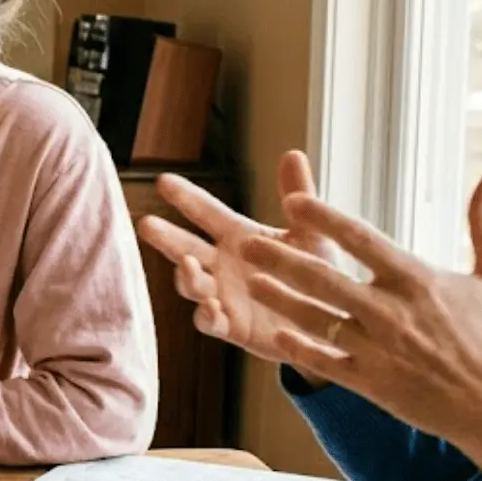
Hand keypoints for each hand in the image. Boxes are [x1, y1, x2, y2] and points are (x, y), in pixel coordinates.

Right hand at [137, 151, 344, 380]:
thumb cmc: (321, 274)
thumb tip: (293, 153)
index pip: (206, 212)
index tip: (163, 180)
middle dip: (165, 236)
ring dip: (186, 275)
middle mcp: (223, 265)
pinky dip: (206, 315)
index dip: (185, 197)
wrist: (336, 324)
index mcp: (239, 237)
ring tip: (189, 265)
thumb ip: (299, 196)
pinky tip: (210, 308)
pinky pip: (210, 322)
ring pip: (191, 284)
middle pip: (184, 247)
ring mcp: (223, 296)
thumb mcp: (312, 233)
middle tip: (146, 224)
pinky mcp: (233, 327)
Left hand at [239, 175, 481, 472]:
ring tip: (250, 282)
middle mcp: (392, 314)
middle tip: (246, 242)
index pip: (362, 240)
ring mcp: (379, 351)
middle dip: (282, 258)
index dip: (324, 218)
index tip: (293, 201)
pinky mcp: (373, 385)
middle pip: (324, 278)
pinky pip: (326, 363)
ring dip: (280, 300)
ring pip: (316, 320)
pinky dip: (300, 349)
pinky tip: (275, 335)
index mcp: (419, 281)